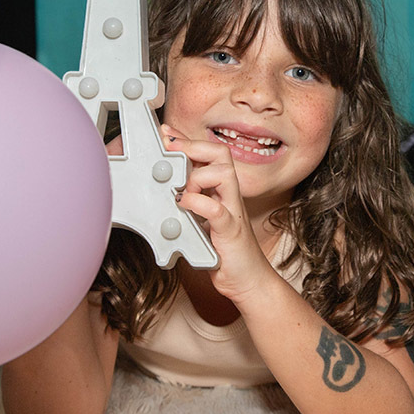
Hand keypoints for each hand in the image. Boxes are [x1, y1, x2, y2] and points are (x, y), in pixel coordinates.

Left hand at [160, 124, 275, 304]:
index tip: (166, 132)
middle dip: (194, 146)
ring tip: (182, 191)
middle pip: (221, 154)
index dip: (187, 140)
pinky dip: (200, 203)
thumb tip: (166, 190)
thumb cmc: (223, 251)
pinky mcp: (231, 232)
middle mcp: (229, 196)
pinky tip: (185, 205)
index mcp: (221, 191)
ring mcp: (233, 211)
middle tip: (171, 148)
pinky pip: (218, 209)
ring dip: (198, 176)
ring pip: (224, 174)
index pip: (208, 155)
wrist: (248, 281)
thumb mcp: (201, 221)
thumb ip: (189, 204)